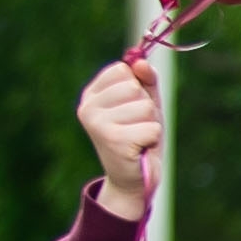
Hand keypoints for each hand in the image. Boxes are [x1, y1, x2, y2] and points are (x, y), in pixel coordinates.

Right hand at [79, 59, 162, 219]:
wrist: (132, 178)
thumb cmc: (139, 136)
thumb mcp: (145, 103)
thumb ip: (146, 80)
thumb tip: (141, 62)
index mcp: (91, 94)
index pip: (123, 69)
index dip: (138, 87)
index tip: (131, 108)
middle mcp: (88, 107)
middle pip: (135, 88)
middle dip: (147, 108)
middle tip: (137, 127)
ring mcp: (97, 123)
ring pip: (146, 107)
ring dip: (150, 124)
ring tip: (138, 138)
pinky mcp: (113, 140)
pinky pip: (151, 128)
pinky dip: (152, 139)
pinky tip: (139, 148)